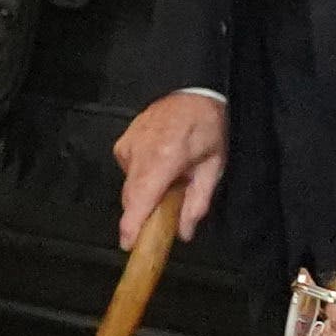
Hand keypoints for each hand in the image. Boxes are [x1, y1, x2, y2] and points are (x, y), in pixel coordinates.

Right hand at [112, 91, 226, 246]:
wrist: (190, 92)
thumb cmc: (206, 127)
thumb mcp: (212, 166)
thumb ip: (197, 202)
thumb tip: (184, 233)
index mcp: (165, 159)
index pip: (141, 198)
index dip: (132, 224)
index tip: (128, 244)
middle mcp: (140, 153)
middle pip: (132, 198)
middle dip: (142, 215)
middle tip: (160, 222)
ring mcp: (128, 147)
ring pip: (130, 186)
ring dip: (145, 194)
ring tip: (167, 184)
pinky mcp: (122, 144)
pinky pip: (128, 172)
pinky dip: (141, 178)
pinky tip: (158, 168)